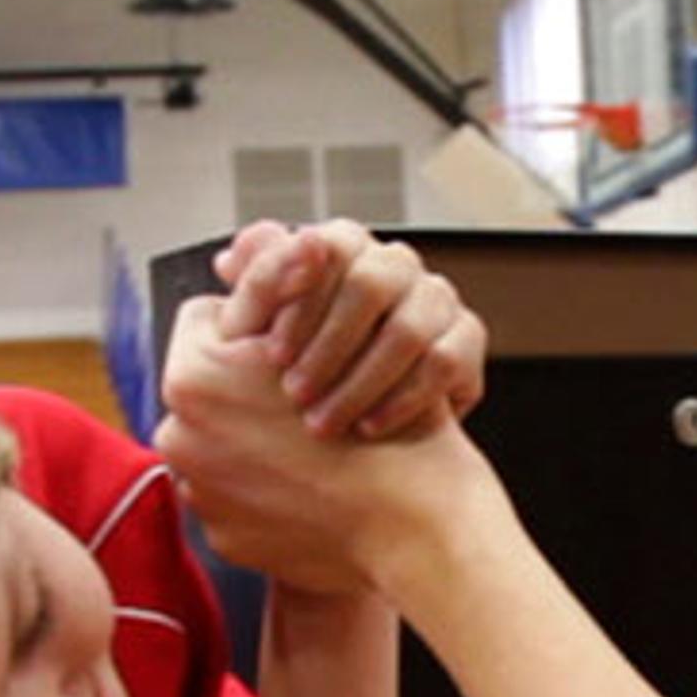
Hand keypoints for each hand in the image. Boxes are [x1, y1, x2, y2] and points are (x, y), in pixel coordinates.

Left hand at [158, 293, 501, 597]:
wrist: (416, 527)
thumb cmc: (382, 423)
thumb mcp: (327, 328)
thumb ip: (273, 285)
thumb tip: (239, 252)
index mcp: (191, 377)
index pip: (203, 320)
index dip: (253, 326)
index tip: (289, 346)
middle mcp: (178, 437)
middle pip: (207, 389)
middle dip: (246, 388)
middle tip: (305, 394)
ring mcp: (200, 495)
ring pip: (221, 444)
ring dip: (255, 440)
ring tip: (315, 445)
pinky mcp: (227, 540)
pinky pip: (238, 499)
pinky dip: (268, 492)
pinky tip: (314, 488)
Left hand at [211, 218, 487, 440]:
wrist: (377, 448)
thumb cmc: (309, 377)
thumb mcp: (264, 336)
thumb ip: (254, 294)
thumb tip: (229, 261)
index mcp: (345, 248)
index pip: (322, 248)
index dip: (294, 301)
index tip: (269, 354)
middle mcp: (395, 264)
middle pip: (368, 284)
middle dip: (327, 346)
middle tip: (293, 394)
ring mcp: (436, 298)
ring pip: (406, 329)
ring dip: (359, 381)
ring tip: (323, 423)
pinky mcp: (467, 337)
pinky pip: (442, 362)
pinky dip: (402, 400)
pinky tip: (368, 428)